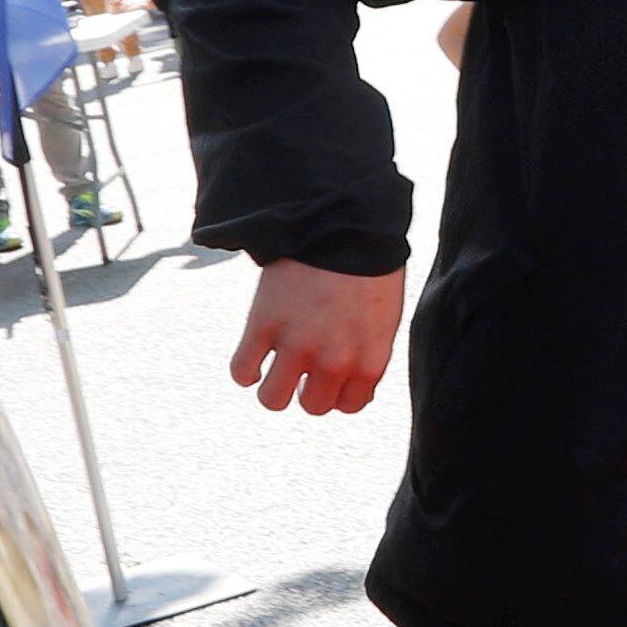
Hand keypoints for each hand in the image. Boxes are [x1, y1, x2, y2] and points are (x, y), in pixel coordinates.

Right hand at [228, 256, 403, 413]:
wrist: (339, 220)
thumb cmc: (368, 264)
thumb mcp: (384, 316)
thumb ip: (369, 353)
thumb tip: (351, 382)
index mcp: (369, 359)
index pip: (349, 405)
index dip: (338, 392)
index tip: (330, 376)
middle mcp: (334, 360)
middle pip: (312, 406)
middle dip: (307, 390)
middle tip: (303, 368)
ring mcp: (296, 344)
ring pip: (273, 399)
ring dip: (274, 389)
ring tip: (275, 368)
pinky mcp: (263, 325)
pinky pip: (243, 371)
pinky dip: (245, 371)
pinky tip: (254, 358)